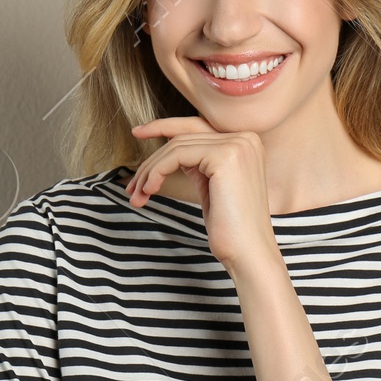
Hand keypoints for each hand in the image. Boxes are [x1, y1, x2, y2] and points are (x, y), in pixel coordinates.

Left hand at [126, 118, 275, 269]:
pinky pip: (176, 156)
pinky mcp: (224, 156)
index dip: (164, 126)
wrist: (249, 254)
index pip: (196, 126)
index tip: (138, 132)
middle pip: (183, 137)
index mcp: (245, 142)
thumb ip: (200, 162)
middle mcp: (244, 138)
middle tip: (131, 186)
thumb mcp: (212, 185)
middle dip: (152, 161)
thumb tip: (171, 150)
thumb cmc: (230, 229)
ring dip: (149, 171)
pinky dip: (156, 172)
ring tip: (137, 195)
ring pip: (176, 147)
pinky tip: (150, 191)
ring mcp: (236, 145)